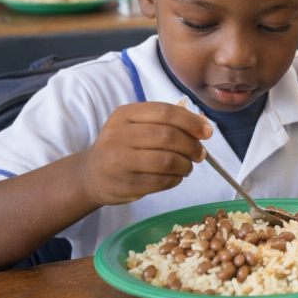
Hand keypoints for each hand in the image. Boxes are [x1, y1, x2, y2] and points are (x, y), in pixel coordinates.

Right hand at [79, 102, 212, 206]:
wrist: (90, 175)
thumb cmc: (122, 147)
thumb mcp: (135, 125)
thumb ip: (166, 122)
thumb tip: (203, 126)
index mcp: (124, 115)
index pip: (165, 112)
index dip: (191, 121)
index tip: (207, 132)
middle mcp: (118, 135)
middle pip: (168, 136)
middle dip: (192, 145)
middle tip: (200, 154)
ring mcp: (119, 161)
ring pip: (167, 161)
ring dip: (186, 165)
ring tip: (187, 167)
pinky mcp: (124, 184)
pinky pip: (161, 181)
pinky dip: (176, 179)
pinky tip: (175, 177)